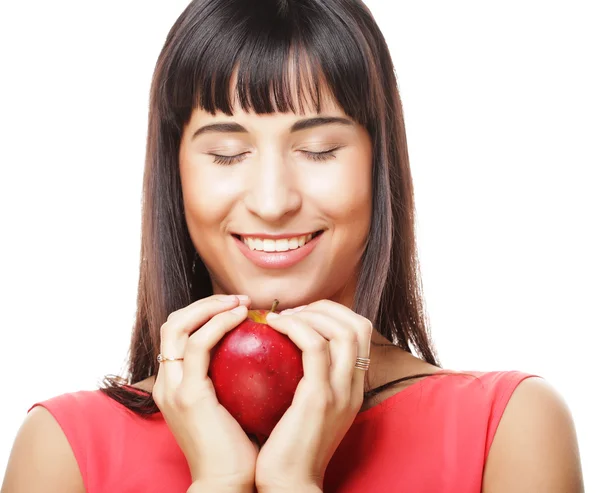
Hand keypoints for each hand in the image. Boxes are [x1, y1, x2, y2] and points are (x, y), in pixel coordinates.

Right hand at [152, 294, 257, 489]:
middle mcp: (167, 383)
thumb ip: (232, 377)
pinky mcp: (189, 394)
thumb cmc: (238, 447)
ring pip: (178, 326)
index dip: (204, 313)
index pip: (179, 334)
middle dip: (205, 303)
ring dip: (211, 306)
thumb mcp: (231, 404)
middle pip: (172, 323)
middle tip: (240, 300)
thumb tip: (260, 349)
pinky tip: (242, 317)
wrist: (229, 485)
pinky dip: (218, 323)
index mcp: (175, 385)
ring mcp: (174, 388)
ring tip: (242, 303)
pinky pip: (198, 344)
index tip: (239, 309)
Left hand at [254, 300, 372, 490]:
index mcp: (354, 389)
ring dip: (310, 314)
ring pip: (342, 330)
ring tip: (281, 318)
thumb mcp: (308, 410)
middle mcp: (354, 388)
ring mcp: (341, 392)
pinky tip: (271, 326)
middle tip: (293, 312)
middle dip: (325, 307)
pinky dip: (294, 327)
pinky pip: (314, 347)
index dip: (333, 314)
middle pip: (358, 325)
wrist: (289, 487)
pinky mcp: (320, 398)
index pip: (360, 334)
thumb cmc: (288, 447)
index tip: (302, 315)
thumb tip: (285, 349)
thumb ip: (308, 381)